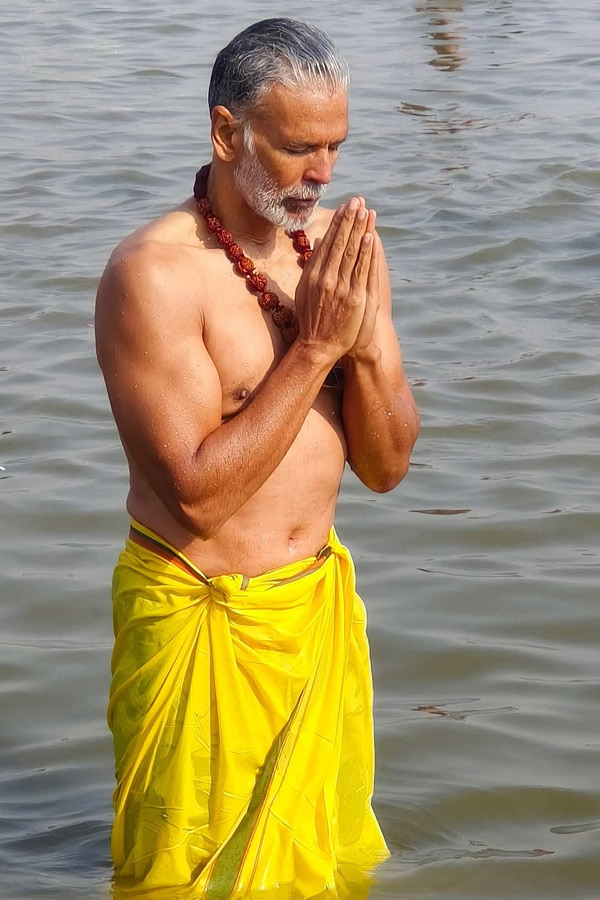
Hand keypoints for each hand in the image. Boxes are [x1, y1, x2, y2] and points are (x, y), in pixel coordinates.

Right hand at [294, 198, 374, 361]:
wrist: (318, 346)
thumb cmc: (312, 320)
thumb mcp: (305, 290)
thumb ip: (312, 265)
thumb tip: (319, 242)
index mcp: (313, 275)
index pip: (327, 243)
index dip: (337, 223)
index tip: (344, 207)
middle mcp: (325, 278)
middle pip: (339, 243)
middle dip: (349, 220)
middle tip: (357, 200)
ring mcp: (340, 288)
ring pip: (350, 253)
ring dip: (359, 230)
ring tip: (365, 211)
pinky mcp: (354, 298)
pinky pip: (361, 271)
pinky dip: (365, 253)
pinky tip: (370, 237)